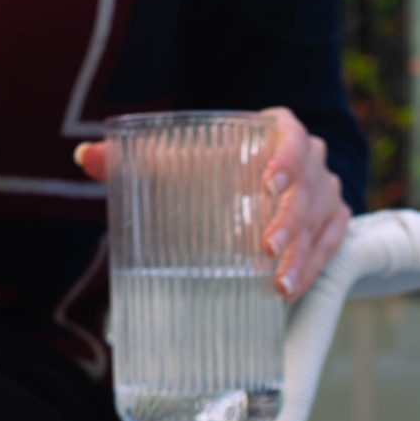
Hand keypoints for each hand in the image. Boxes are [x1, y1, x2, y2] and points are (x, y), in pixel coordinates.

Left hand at [75, 107, 350, 301]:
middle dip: (290, 222)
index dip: (285, 160)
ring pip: (322, 221)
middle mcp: (311, 158)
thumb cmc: (213, 164)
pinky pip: (332, 244)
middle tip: (267, 249)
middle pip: (309, 188)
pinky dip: (315, 267)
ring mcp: (326, 191)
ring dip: (304, 255)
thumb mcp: (178, 158)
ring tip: (280, 286)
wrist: (254, 180)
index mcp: (278, 130)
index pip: (291, 139)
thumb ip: (133, 157)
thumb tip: (87, 157)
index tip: (268, 184)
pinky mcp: (333, 221)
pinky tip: (291, 290)